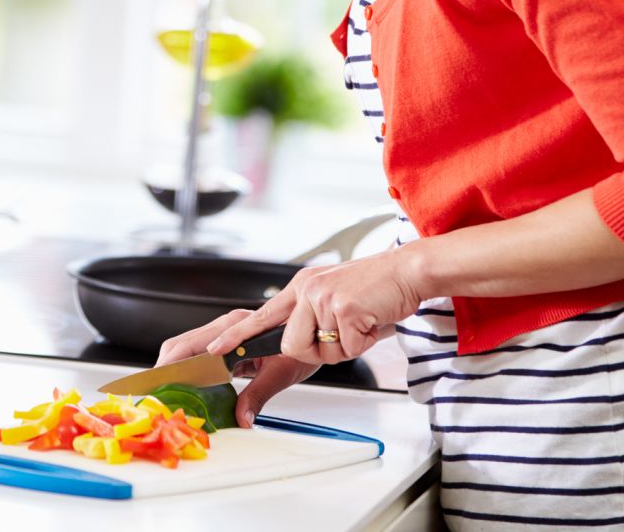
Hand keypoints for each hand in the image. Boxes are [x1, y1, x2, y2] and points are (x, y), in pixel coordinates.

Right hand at [158, 309, 319, 427]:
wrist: (318, 330)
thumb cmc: (302, 344)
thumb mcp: (281, 373)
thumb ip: (258, 395)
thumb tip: (242, 419)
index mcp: (235, 328)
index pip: (191, 346)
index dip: (172, 366)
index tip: (160, 384)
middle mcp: (226, 327)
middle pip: (181, 345)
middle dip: (165, 368)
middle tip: (154, 392)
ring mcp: (224, 333)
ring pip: (186, 348)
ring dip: (174, 369)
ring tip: (164, 392)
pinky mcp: (227, 343)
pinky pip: (199, 354)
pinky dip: (188, 370)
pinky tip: (185, 387)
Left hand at [208, 249, 424, 364]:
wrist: (408, 271)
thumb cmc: (376, 290)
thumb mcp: (335, 303)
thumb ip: (313, 323)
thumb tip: (300, 349)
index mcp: (301, 289)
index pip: (260, 316)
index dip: (235, 336)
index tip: (214, 350)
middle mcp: (306, 290)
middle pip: (290, 345)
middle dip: (317, 352)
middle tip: (343, 336)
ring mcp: (323, 297)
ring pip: (321, 350)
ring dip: (346, 347)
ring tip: (361, 324)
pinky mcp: (344, 306)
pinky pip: (347, 348)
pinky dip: (364, 342)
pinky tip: (372, 321)